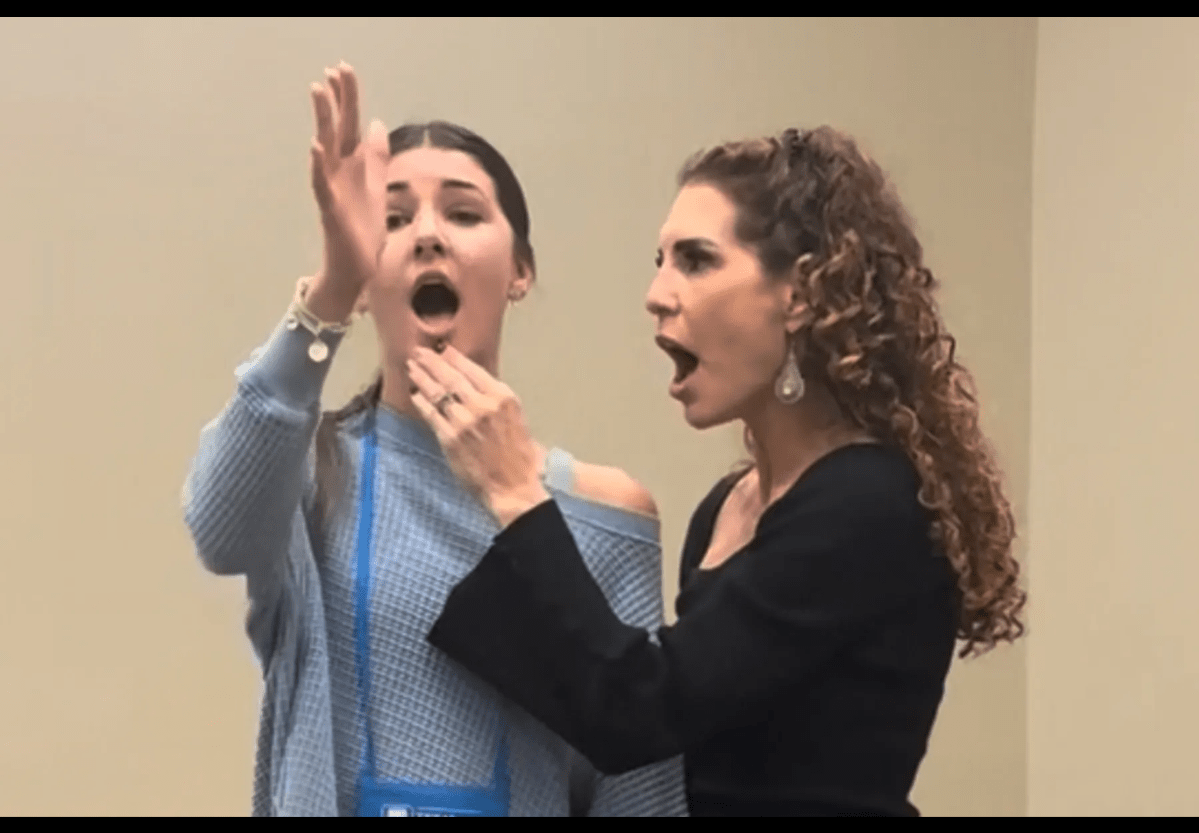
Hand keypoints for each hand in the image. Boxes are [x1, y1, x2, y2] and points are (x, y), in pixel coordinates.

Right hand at [307, 62, 389, 316]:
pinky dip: (318, 165)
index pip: (350, 124)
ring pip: (325, 148)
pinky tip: (316, 147)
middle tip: (331, 72)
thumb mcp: (376, 185)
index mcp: (354, 166)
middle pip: (337, 129)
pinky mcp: (331, 210)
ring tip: (318, 93)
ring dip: (322, 120)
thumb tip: (379, 124)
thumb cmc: (365, 229)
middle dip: (336, 101)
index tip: (343, 70)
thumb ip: (377, 156)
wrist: (360, 267)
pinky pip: (322, 184)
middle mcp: (340, 173)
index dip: (348, 99)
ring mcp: (333, 189)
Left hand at [407, 345, 550, 527]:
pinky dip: (421, 402)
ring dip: (422, 378)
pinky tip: (415, 395)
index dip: (454, 357)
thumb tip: (472, 385)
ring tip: (412, 367)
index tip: (442, 350)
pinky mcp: (450, 438)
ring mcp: (464, 421)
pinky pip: (431, 414)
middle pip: (451, 376)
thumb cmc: (519, 455)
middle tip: (418, 352)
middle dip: (431, 362)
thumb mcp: (515, 417)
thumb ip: (494, 399)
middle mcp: (482, 404)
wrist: (513, 486)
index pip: (472, 369)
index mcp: (502, 396)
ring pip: (437, 392)